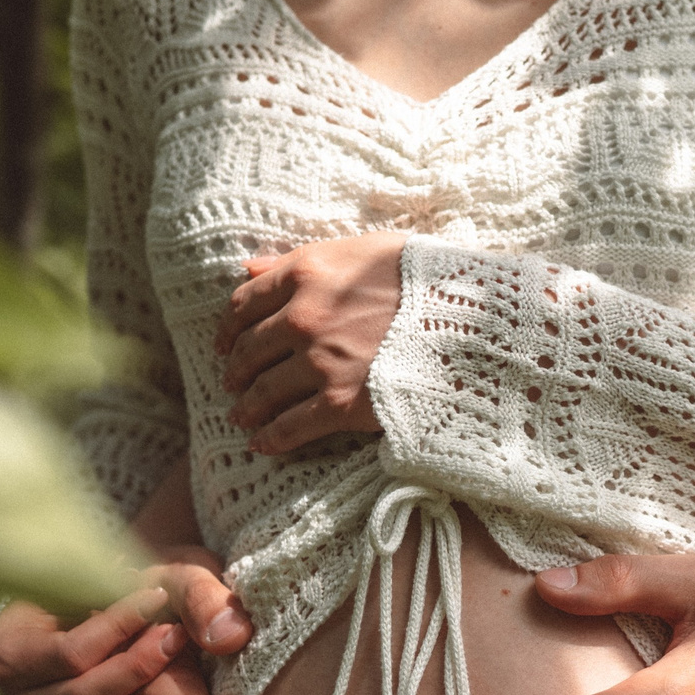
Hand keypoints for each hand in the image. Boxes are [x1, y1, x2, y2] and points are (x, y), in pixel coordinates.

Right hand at [0, 587, 187, 694]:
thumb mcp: (77, 579)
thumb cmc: (71, 598)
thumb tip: (132, 577)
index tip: (157, 596)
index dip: (116, 625)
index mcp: (15, 652)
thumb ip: (101, 582)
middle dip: (133, 668)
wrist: (56, 630)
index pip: (71, 650)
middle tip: (175, 638)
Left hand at [217, 232, 406, 454]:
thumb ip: (302, 258)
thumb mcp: (362, 249)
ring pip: (263, 391)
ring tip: (240, 416)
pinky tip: (261, 444)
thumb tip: (249, 268)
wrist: (470, 319)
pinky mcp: (341, 403)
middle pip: (249, 349)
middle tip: (231, 381)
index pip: (244, 303)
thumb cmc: (423, 277)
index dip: (228, 327)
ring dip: (246, 407)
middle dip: (235, 369)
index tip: (224, 342)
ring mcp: (321, 363)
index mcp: (307, 274)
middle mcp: (304, 318)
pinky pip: (291, 426)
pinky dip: (271, 438)